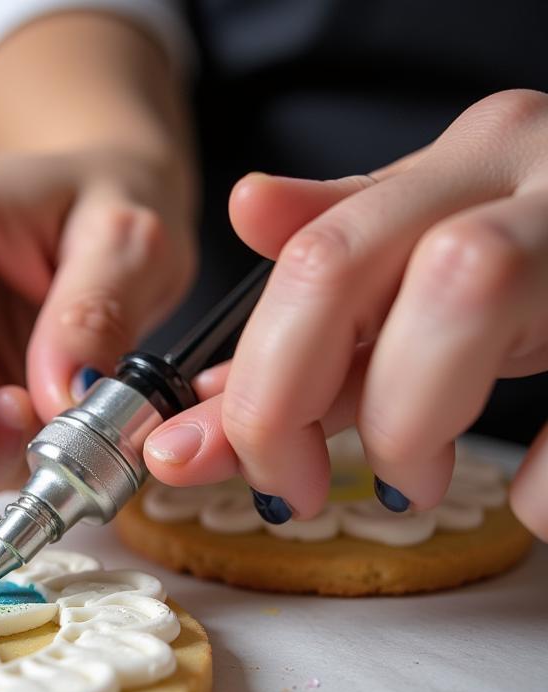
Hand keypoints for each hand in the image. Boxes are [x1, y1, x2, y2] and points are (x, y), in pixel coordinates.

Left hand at [143, 89, 547, 539]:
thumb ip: (333, 300)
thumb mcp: (441, 260)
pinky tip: (529, 502)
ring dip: (407, 417)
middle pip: (337, 265)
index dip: (242, 379)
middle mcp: (517, 175)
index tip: (198, 458)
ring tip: (411, 479)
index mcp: (456, 169)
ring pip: (457, 289)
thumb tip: (216, 347)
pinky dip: (547, 472)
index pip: (302, 260)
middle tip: (293, 488)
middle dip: (287, 397)